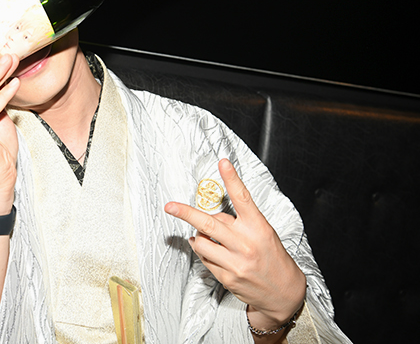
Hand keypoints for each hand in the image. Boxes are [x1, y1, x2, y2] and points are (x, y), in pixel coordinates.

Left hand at [165, 159, 305, 331]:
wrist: (283, 292)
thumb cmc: (272, 257)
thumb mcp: (263, 233)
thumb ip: (240, 221)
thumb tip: (213, 214)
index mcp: (258, 227)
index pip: (242, 198)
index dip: (232, 179)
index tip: (222, 163)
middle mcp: (246, 243)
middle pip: (210, 223)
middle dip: (186, 213)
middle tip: (170, 206)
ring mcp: (236, 262)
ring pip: (201, 242)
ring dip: (198, 236)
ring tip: (205, 236)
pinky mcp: (227, 277)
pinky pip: (204, 259)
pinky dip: (202, 251)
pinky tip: (210, 250)